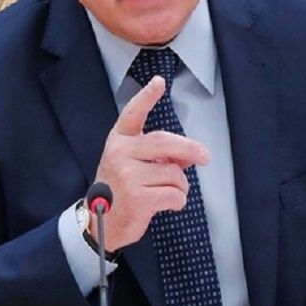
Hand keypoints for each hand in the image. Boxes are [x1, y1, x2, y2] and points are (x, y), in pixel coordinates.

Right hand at [90, 76, 209, 250]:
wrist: (100, 224)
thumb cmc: (120, 190)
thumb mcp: (132, 164)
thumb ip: (158, 154)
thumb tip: (189, 153)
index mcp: (119, 141)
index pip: (133, 113)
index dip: (146, 97)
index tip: (158, 82)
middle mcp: (120, 154)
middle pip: (165, 142)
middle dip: (190, 149)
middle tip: (205, 156)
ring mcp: (128, 176)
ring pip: (174, 173)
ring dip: (180, 185)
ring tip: (166, 192)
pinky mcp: (138, 198)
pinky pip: (175, 194)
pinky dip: (178, 201)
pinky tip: (166, 204)